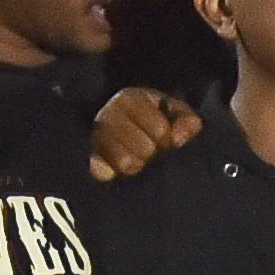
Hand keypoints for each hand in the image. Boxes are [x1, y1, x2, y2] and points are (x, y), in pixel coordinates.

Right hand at [87, 86, 204, 178]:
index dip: (168, 139)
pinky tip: (120, 171)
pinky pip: (104, 174)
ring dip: (138, 166)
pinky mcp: (89, 160)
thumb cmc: (152, 117)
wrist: (120, 125)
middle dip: (153, 154)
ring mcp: (95, 138)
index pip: (160, 130)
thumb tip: (178, 138)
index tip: (165, 139)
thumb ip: (185, 119)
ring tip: (139, 160)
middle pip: (144, 149)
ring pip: (126, 163)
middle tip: (151, 152)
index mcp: (129, 99)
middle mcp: (107, 116)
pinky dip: (115, 175)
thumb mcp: (172, 111)